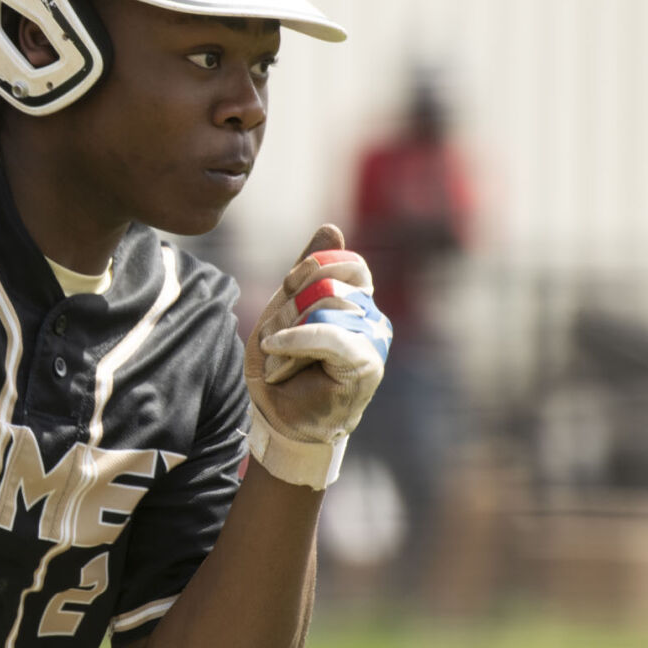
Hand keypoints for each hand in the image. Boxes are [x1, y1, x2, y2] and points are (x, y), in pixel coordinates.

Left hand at [243, 224, 392, 489]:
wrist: (281, 418)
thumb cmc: (285, 365)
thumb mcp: (286, 309)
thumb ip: (308, 271)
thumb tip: (331, 228)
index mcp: (357, 302)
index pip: (348, 264)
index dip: (313, 268)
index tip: (287, 286)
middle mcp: (372, 319)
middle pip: (330, 285)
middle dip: (288, 306)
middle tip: (274, 337)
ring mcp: (373, 341)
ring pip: (326, 307)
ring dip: (286, 330)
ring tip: (278, 356)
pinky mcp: (365, 364)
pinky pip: (331, 335)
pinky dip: (296, 340)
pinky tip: (276, 350)